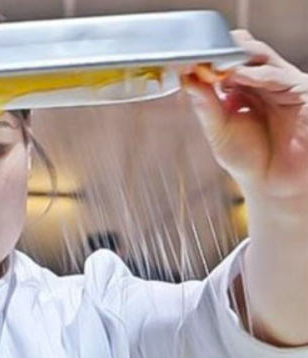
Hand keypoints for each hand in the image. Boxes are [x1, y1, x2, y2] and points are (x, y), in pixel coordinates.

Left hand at [184, 30, 307, 204]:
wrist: (275, 186)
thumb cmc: (249, 159)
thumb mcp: (219, 130)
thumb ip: (205, 105)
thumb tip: (187, 78)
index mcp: (245, 87)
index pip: (228, 62)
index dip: (209, 58)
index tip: (185, 58)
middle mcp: (266, 82)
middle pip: (246, 53)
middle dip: (224, 50)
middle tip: (202, 50)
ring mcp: (286, 85)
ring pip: (263, 59)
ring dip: (238, 58)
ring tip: (216, 63)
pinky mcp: (304, 92)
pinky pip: (281, 77)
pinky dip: (258, 75)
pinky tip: (239, 76)